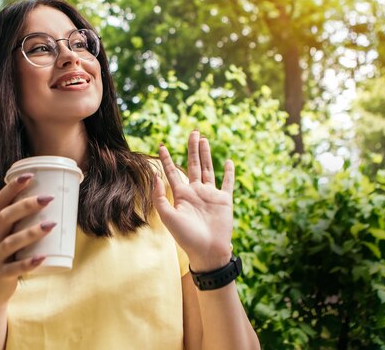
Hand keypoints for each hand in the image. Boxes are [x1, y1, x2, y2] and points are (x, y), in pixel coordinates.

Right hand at [0, 174, 54, 305]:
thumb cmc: (10, 255)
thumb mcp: (14, 235)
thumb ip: (28, 220)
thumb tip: (61, 203)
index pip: (0, 201)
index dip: (12, 187)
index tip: (30, 175)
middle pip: (5, 217)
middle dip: (26, 205)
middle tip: (48, 198)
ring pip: (10, 242)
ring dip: (31, 232)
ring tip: (51, 225)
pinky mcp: (1, 274)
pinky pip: (14, 268)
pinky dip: (28, 263)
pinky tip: (42, 258)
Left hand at [153, 130, 234, 271]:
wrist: (207, 252)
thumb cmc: (186, 237)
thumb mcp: (168, 217)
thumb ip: (160, 197)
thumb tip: (155, 176)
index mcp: (181, 195)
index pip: (172, 172)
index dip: (166, 159)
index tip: (161, 145)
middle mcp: (196, 192)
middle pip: (194, 164)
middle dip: (192, 148)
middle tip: (193, 131)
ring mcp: (211, 195)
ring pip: (208, 169)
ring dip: (206, 154)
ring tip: (204, 139)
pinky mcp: (225, 200)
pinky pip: (227, 183)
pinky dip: (229, 173)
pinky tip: (228, 161)